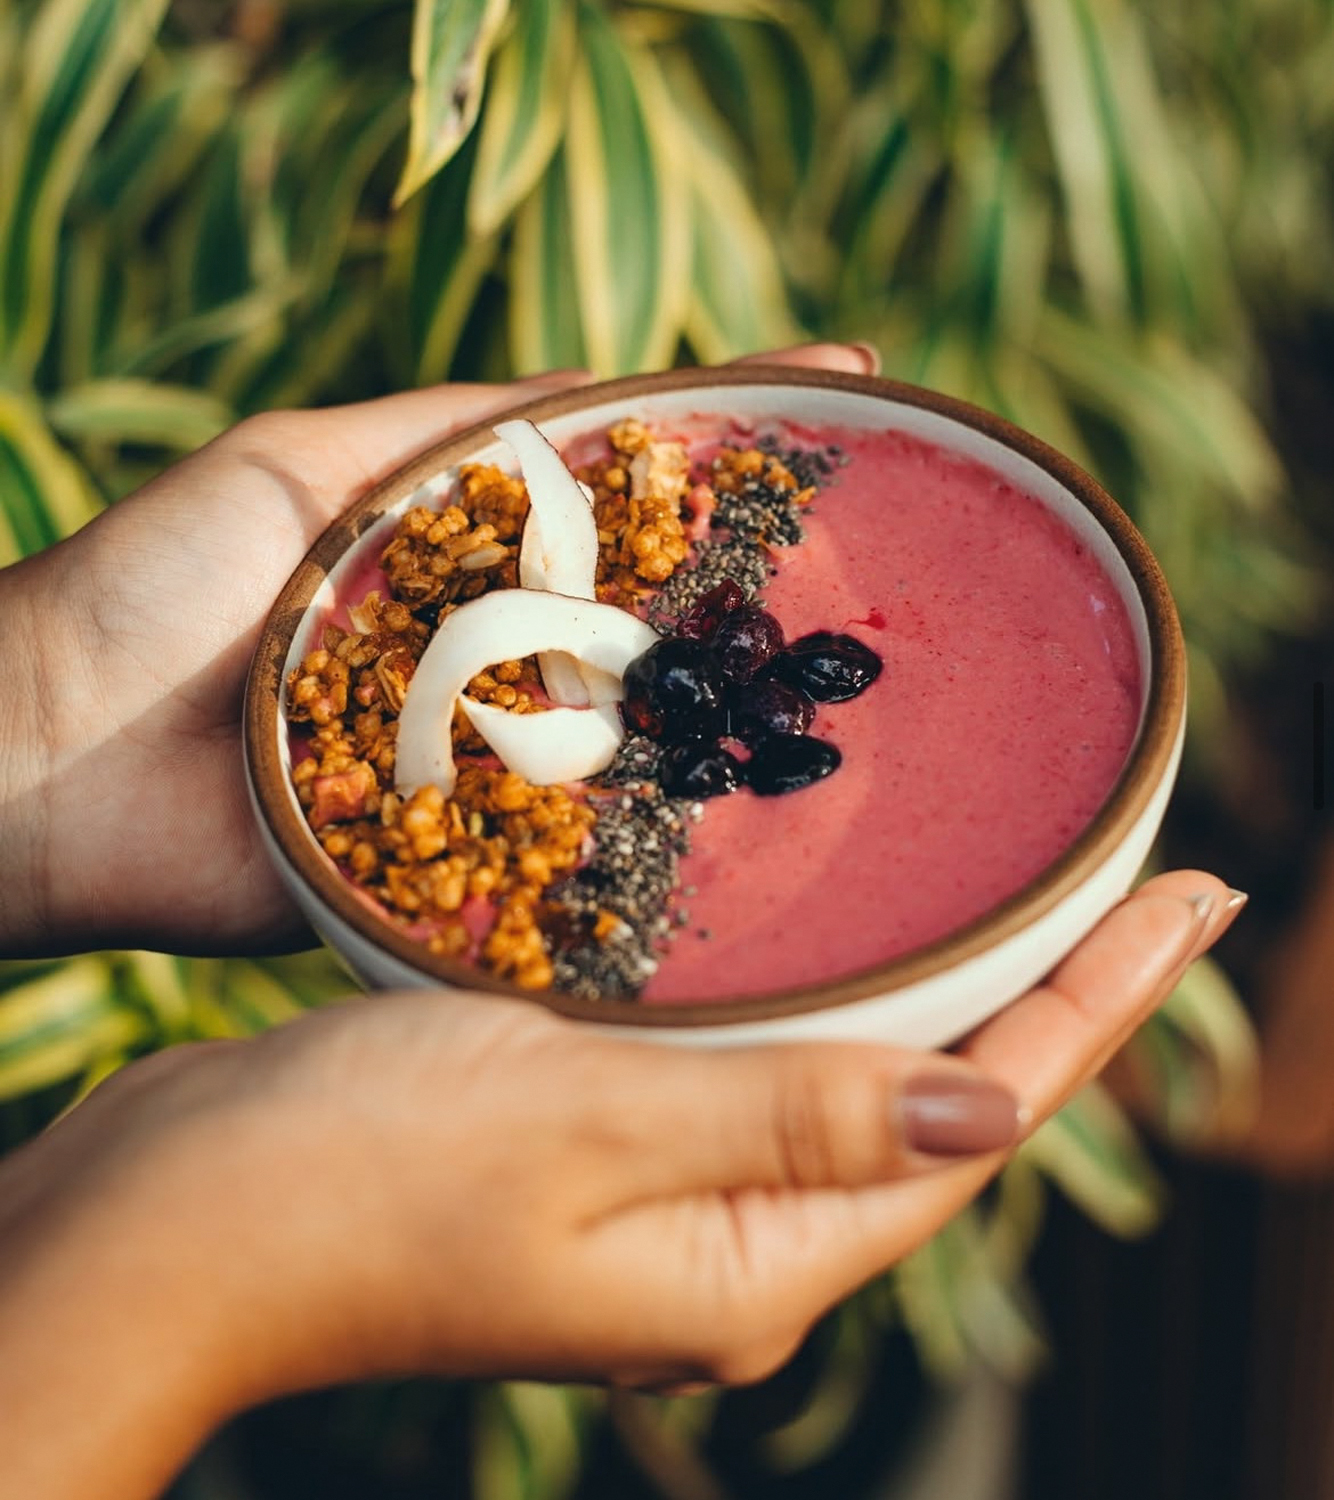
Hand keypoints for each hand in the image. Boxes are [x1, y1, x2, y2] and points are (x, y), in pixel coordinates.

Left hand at [0, 344, 875, 958]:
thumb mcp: (305, 467)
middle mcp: (504, 661)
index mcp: (474, 559)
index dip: (737, 443)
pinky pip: (568, 859)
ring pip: (634, 746)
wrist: (42, 762)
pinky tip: (747, 842)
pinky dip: (646, 853)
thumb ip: (447, 433)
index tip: (858, 396)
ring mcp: (493, 766)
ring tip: (866, 705)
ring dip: (732, 730)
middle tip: (906, 567)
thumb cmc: (158, 586)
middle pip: (656, 624)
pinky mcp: (462, 869)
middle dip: (769, 596)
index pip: (631, 495)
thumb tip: (604, 388)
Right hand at [0, 871, 1238, 1499]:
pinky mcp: (597, 1145)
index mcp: (756, 1256)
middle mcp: (733, 1239)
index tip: (1200, 893)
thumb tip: (999, 1114)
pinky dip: (822, 983)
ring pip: (852, 1074)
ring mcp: (666, 1197)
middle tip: (1140, 876)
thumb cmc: (353, 1174)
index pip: (985, 1120)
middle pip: (939, 1101)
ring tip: (1025, 885)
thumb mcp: (586, 1128)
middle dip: (1052, 992)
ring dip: (944, 981)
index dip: (1103, 1003)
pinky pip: (754, 1056)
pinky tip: (834, 915)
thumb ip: (792, 1114)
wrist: (172, 1222)